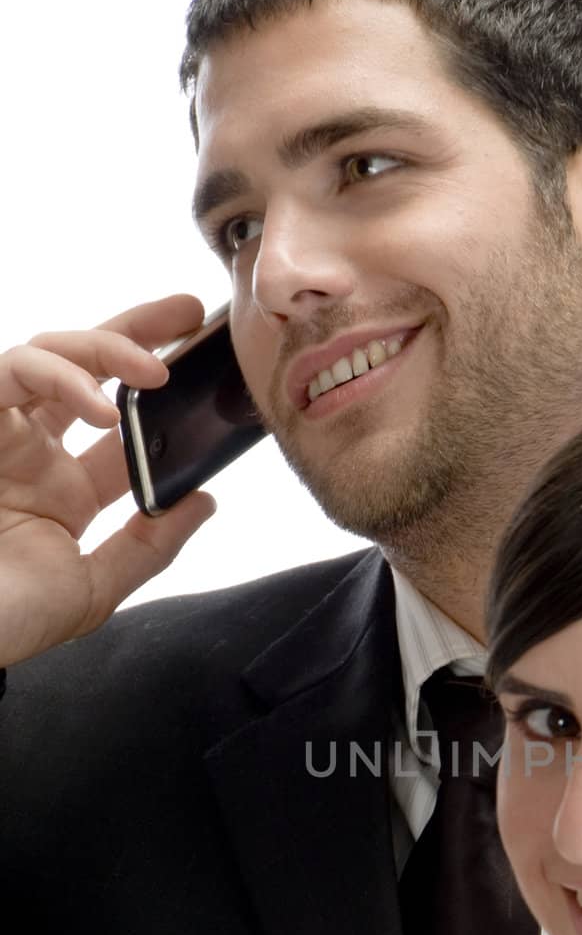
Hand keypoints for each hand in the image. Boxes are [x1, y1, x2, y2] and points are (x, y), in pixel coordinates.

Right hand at [0, 295, 217, 667]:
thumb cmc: (9, 620)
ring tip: (156, 370)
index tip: (209, 371)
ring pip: (47, 354)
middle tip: (189, 313)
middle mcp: (30, 453)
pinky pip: (12, 372)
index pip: (121, 427)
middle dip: (136, 332)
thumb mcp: (93, 588)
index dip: (164, 398)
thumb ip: (148, 547)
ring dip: (105, 348)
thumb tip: (203, 499)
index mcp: (62, 490)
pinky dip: (60, 377)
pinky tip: (103, 409)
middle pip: (85, 369)